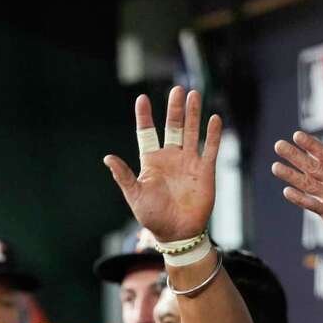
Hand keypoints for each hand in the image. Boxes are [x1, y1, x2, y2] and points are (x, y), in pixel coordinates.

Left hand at [104, 86, 222, 242]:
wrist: (178, 233)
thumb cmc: (153, 217)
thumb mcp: (135, 195)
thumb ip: (123, 175)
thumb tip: (108, 157)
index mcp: (151, 162)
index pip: (147, 134)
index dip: (144, 117)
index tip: (142, 99)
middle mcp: (171, 158)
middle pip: (173, 127)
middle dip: (175, 109)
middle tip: (177, 89)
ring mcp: (189, 162)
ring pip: (191, 132)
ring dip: (193, 114)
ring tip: (194, 94)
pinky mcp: (205, 170)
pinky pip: (209, 148)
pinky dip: (212, 134)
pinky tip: (214, 118)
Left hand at [272, 131, 322, 245]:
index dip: (311, 144)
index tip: (296, 135)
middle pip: (313, 166)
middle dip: (294, 155)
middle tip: (278, 145)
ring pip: (308, 184)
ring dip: (290, 175)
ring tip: (274, 166)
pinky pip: (311, 204)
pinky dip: (299, 198)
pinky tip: (286, 191)